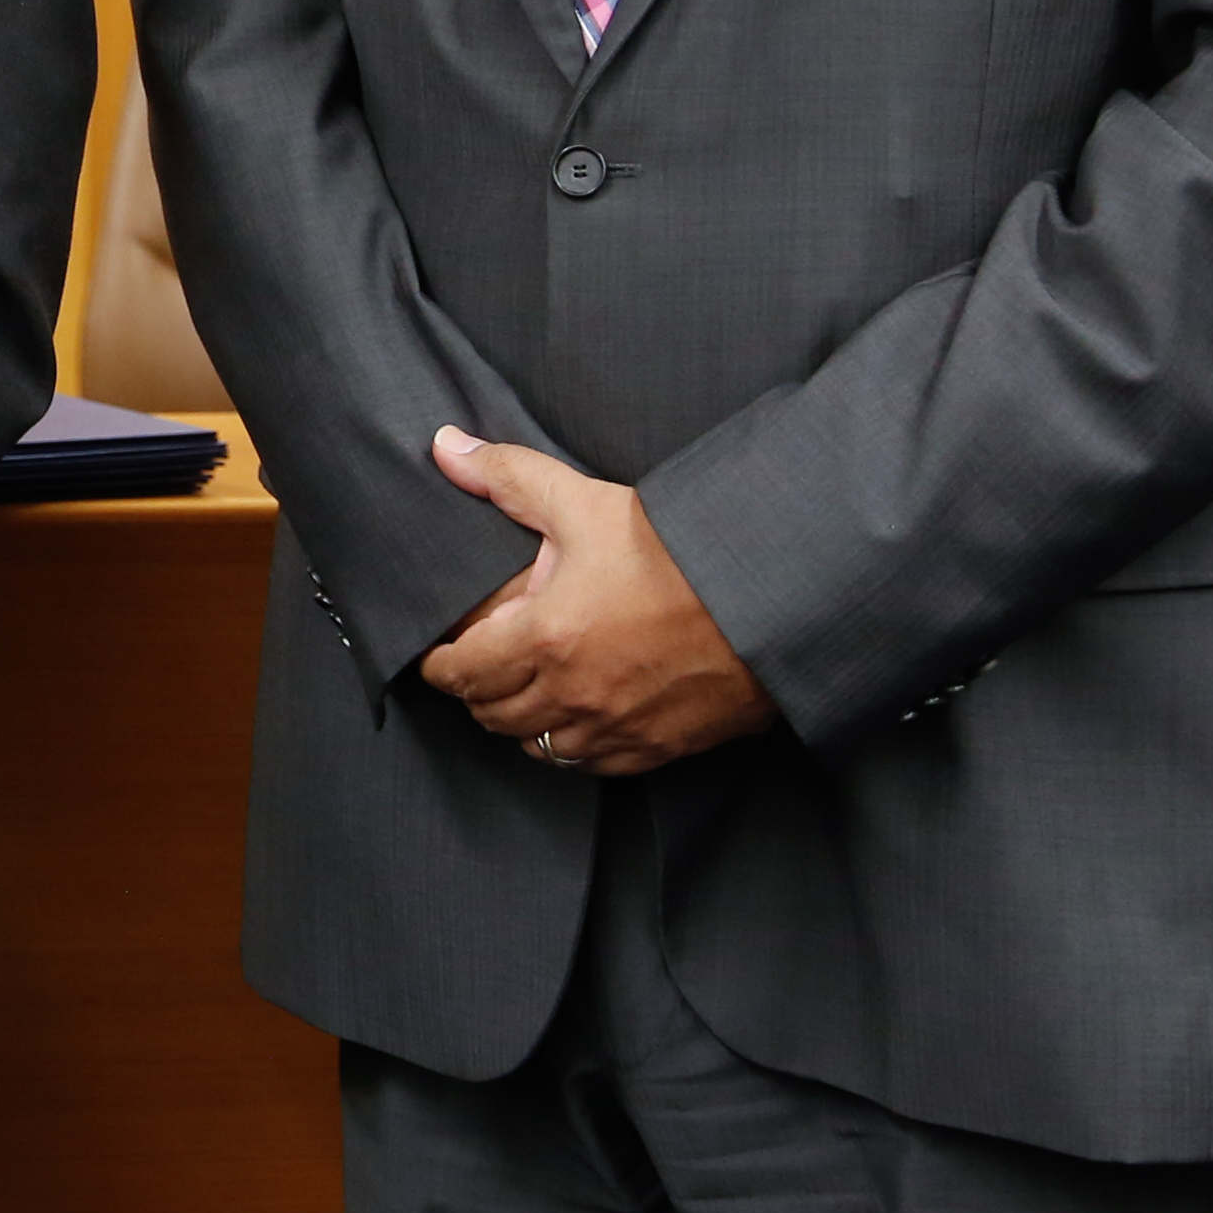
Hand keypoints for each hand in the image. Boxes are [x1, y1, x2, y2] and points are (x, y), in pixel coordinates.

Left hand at [414, 428, 774, 774]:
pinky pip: (594, 765)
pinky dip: (574, 746)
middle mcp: (575, 694)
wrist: (775, 594)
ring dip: (523, 722)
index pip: (462, 673)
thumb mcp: (587, 502)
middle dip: (477, 692)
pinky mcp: (661, 747)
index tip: (436, 658)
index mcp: (547, 638)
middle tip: (479, 668)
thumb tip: (446, 448)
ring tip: (526, 691)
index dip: (440, 667)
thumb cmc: (681, 549)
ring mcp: (619, 728)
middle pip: (494, 714)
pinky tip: (579, 718)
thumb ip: (508, 477)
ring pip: (540, 746)